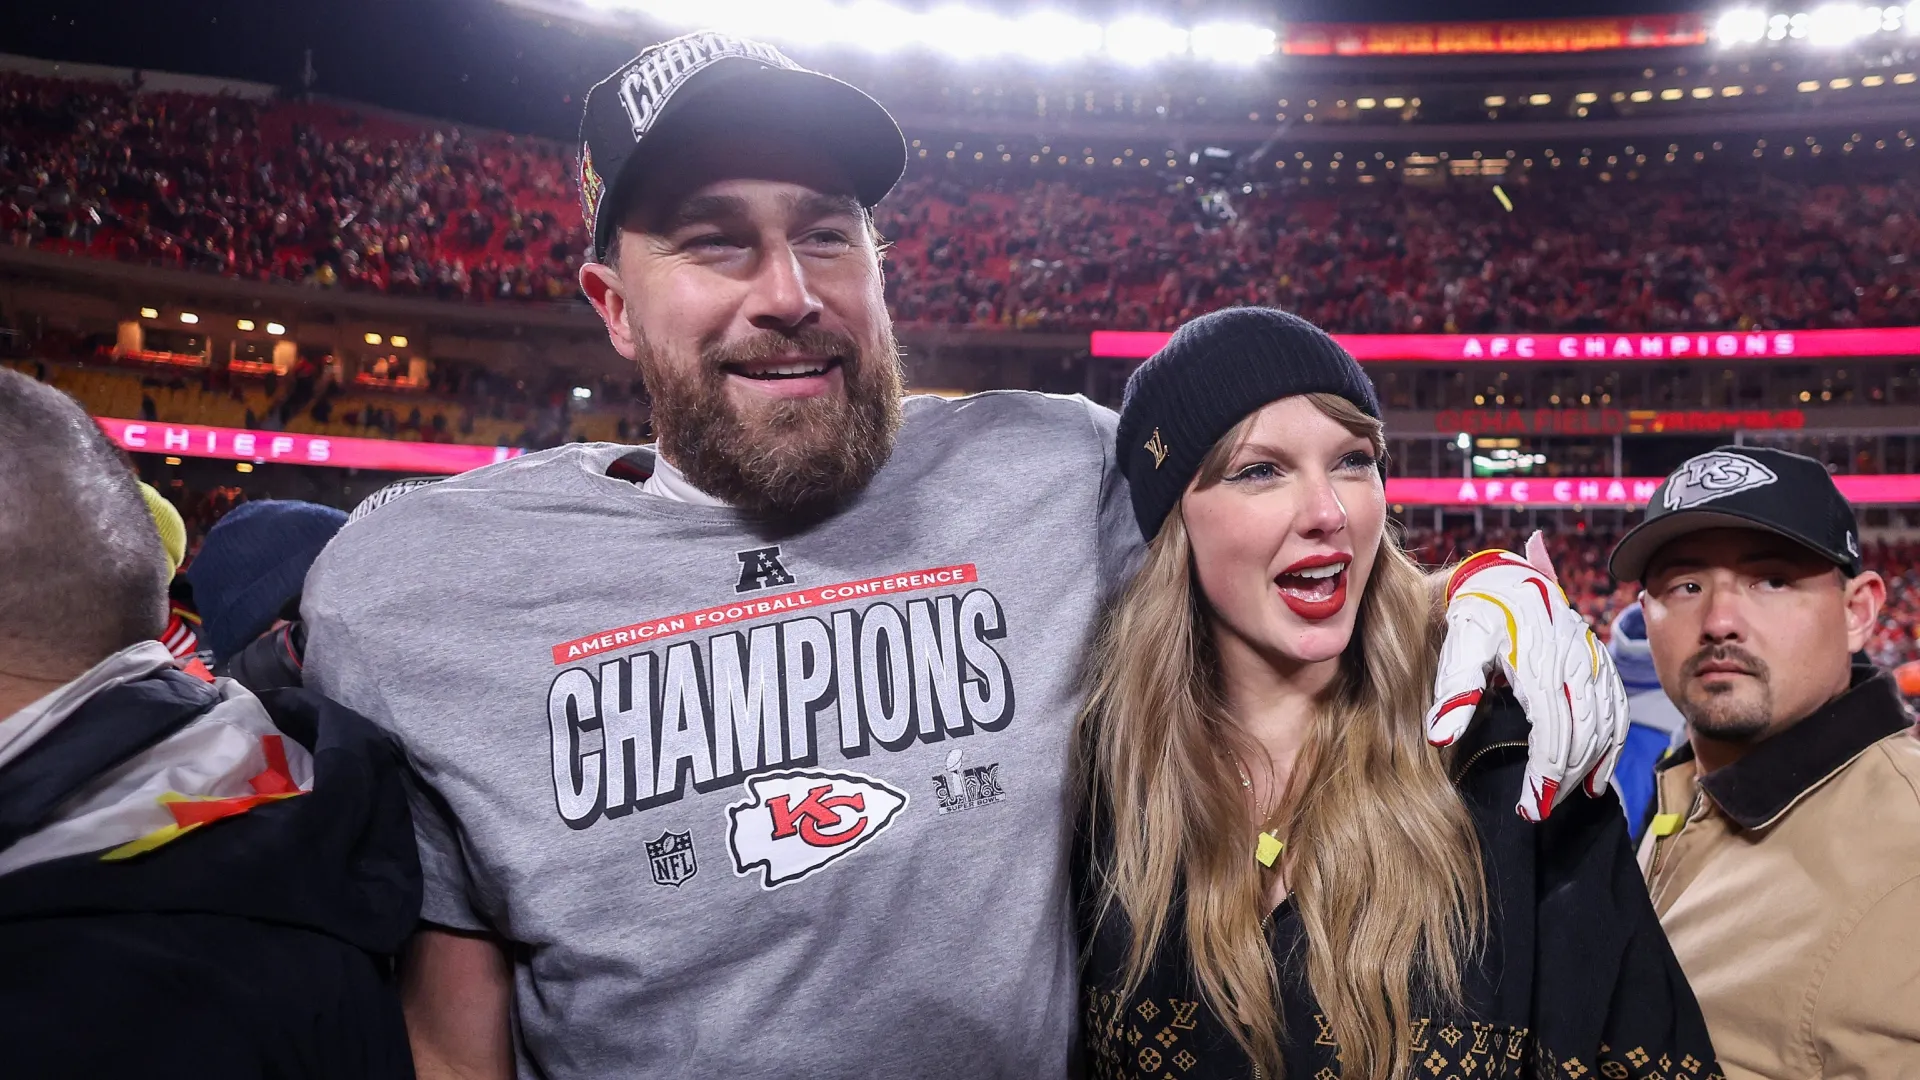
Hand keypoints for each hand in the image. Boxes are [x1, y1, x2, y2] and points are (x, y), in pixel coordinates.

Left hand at [1425, 531, 1629, 820]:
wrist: (1505, 576)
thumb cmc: (1477, 613)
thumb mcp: (1459, 644)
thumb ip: (1454, 690)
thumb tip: (1441, 738)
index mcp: (1540, 662)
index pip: (1553, 731)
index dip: (1545, 775)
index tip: (1529, 809)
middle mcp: (1575, 663)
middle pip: (1582, 735)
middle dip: (1562, 780)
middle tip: (1538, 812)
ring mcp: (1593, 662)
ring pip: (1605, 726)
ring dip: (1588, 769)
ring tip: (1561, 800)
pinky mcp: (1601, 663)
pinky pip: (1618, 710)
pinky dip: (1612, 747)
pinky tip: (1596, 779)